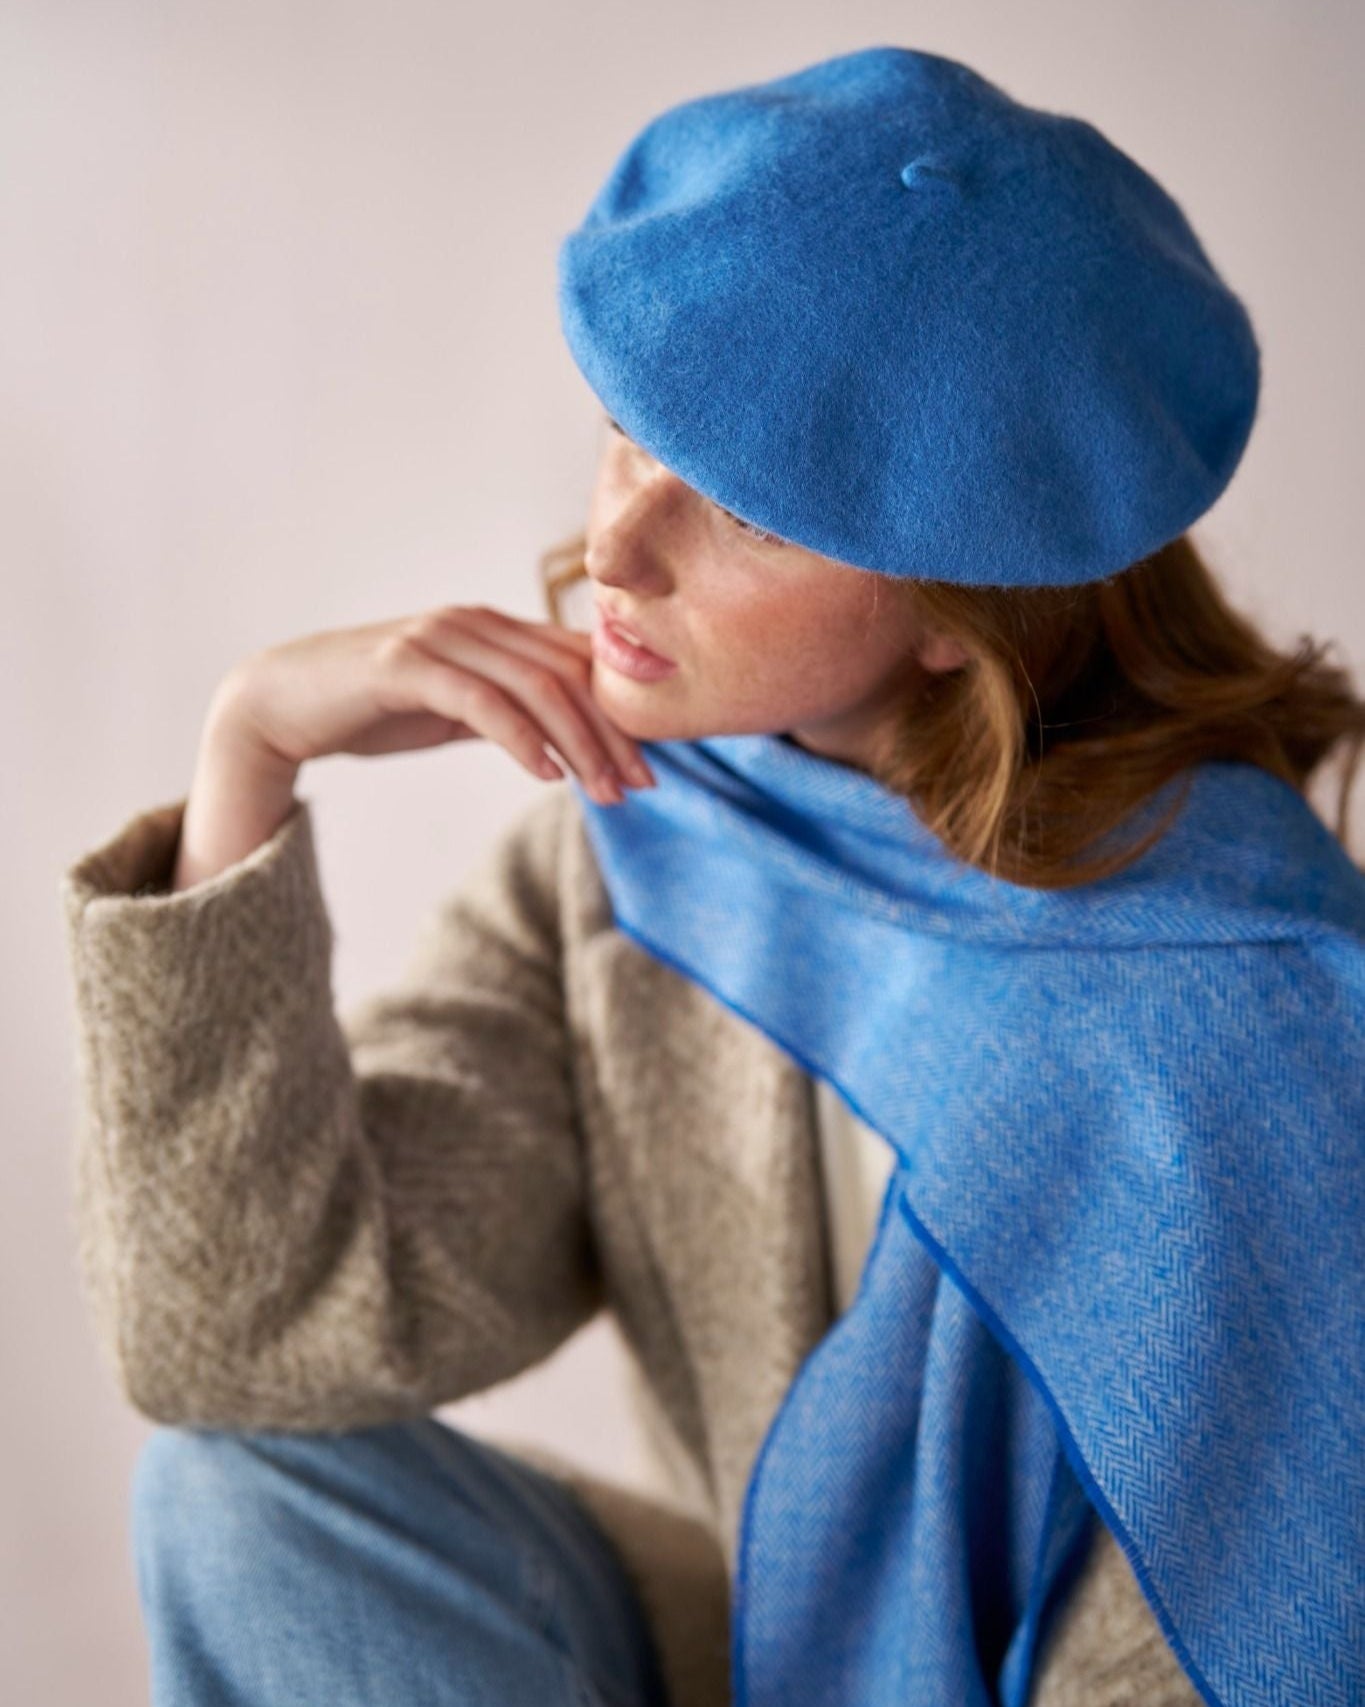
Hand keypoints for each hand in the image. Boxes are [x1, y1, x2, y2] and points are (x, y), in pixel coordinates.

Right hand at [216, 604, 655, 804]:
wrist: (278, 703)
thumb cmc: (371, 708)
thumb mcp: (455, 711)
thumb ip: (507, 712)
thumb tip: (563, 740)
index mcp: (493, 630)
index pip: (579, 664)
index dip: (622, 715)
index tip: (651, 766)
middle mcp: (474, 623)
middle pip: (570, 674)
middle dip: (613, 735)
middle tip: (642, 787)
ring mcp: (439, 638)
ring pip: (536, 686)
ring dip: (579, 744)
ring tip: (606, 793)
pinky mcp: (404, 665)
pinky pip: (482, 700)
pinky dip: (522, 738)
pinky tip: (548, 776)